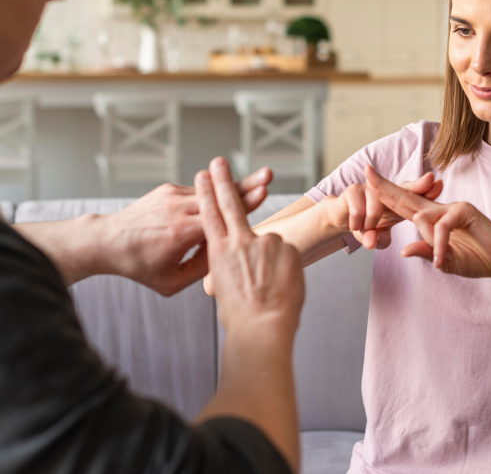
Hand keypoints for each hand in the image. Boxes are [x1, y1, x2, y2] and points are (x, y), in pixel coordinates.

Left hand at [99, 166, 273, 295]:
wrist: (108, 241)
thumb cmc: (140, 266)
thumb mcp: (171, 282)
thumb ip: (202, 270)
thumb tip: (226, 253)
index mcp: (180, 233)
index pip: (220, 216)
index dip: (244, 204)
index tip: (264, 193)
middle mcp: (177, 209)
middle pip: (221, 196)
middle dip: (247, 185)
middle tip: (269, 174)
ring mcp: (172, 195)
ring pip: (211, 191)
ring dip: (235, 187)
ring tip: (260, 179)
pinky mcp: (168, 189)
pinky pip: (197, 193)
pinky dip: (213, 196)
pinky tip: (230, 196)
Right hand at [196, 158, 304, 342]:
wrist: (262, 328)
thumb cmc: (241, 316)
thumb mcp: (224, 288)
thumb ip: (230, 266)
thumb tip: (239, 260)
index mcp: (219, 253)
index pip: (210, 215)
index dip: (207, 193)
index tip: (202, 175)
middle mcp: (240, 242)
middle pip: (230, 204)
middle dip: (223, 181)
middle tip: (218, 161)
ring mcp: (265, 242)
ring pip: (269, 245)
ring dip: (271, 263)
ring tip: (271, 288)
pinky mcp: (287, 248)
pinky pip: (288, 254)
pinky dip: (287, 268)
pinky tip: (283, 286)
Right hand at [323, 173, 443, 249]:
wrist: (340, 219)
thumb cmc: (366, 227)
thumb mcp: (376, 238)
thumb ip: (378, 240)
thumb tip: (371, 242)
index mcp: (397, 202)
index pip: (415, 196)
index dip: (426, 190)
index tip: (439, 184)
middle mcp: (386, 192)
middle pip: (404, 189)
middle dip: (419, 185)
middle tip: (431, 179)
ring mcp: (369, 189)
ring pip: (376, 207)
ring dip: (371, 223)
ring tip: (367, 233)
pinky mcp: (352, 191)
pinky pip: (358, 210)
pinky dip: (357, 223)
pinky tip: (355, 227)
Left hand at [365, 164, 490, 280]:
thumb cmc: (477, 259)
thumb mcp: (444, 261)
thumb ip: (425, 253)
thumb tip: (403, 251)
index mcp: (432, 218)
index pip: (403, 204)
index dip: (385, 194)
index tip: (367, 182)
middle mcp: (439, 208)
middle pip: (406, 196)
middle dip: (384, 186)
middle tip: (365, 172)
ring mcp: (452, 206)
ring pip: (422, 218)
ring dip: (428, 243)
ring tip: (441, 259)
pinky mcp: (465, 211)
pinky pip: (442, 227)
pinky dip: (441, 246)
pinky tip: (444, 261)